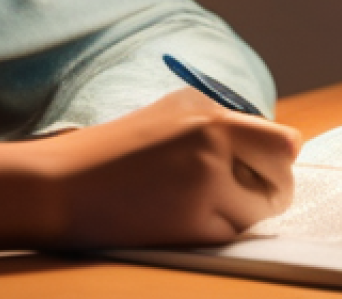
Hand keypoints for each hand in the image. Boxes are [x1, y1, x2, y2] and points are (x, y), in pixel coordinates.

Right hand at [36, 88, 301, 248]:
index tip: (260, 169)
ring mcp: (206, 177)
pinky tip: (176, 217)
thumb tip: (281, 148)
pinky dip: (213, 232)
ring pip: (261, 209)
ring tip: (191, 203)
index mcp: (202, 108)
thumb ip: (215, 128)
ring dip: (238, 213)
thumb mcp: (161, 119)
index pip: (281, 139)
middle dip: (268, 189)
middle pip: (284, 173)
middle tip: (232, 193)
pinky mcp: (197, 219)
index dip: (274, 160)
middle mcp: (211, 135)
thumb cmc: (106, 155)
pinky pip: (232, 234)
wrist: (58, 185)